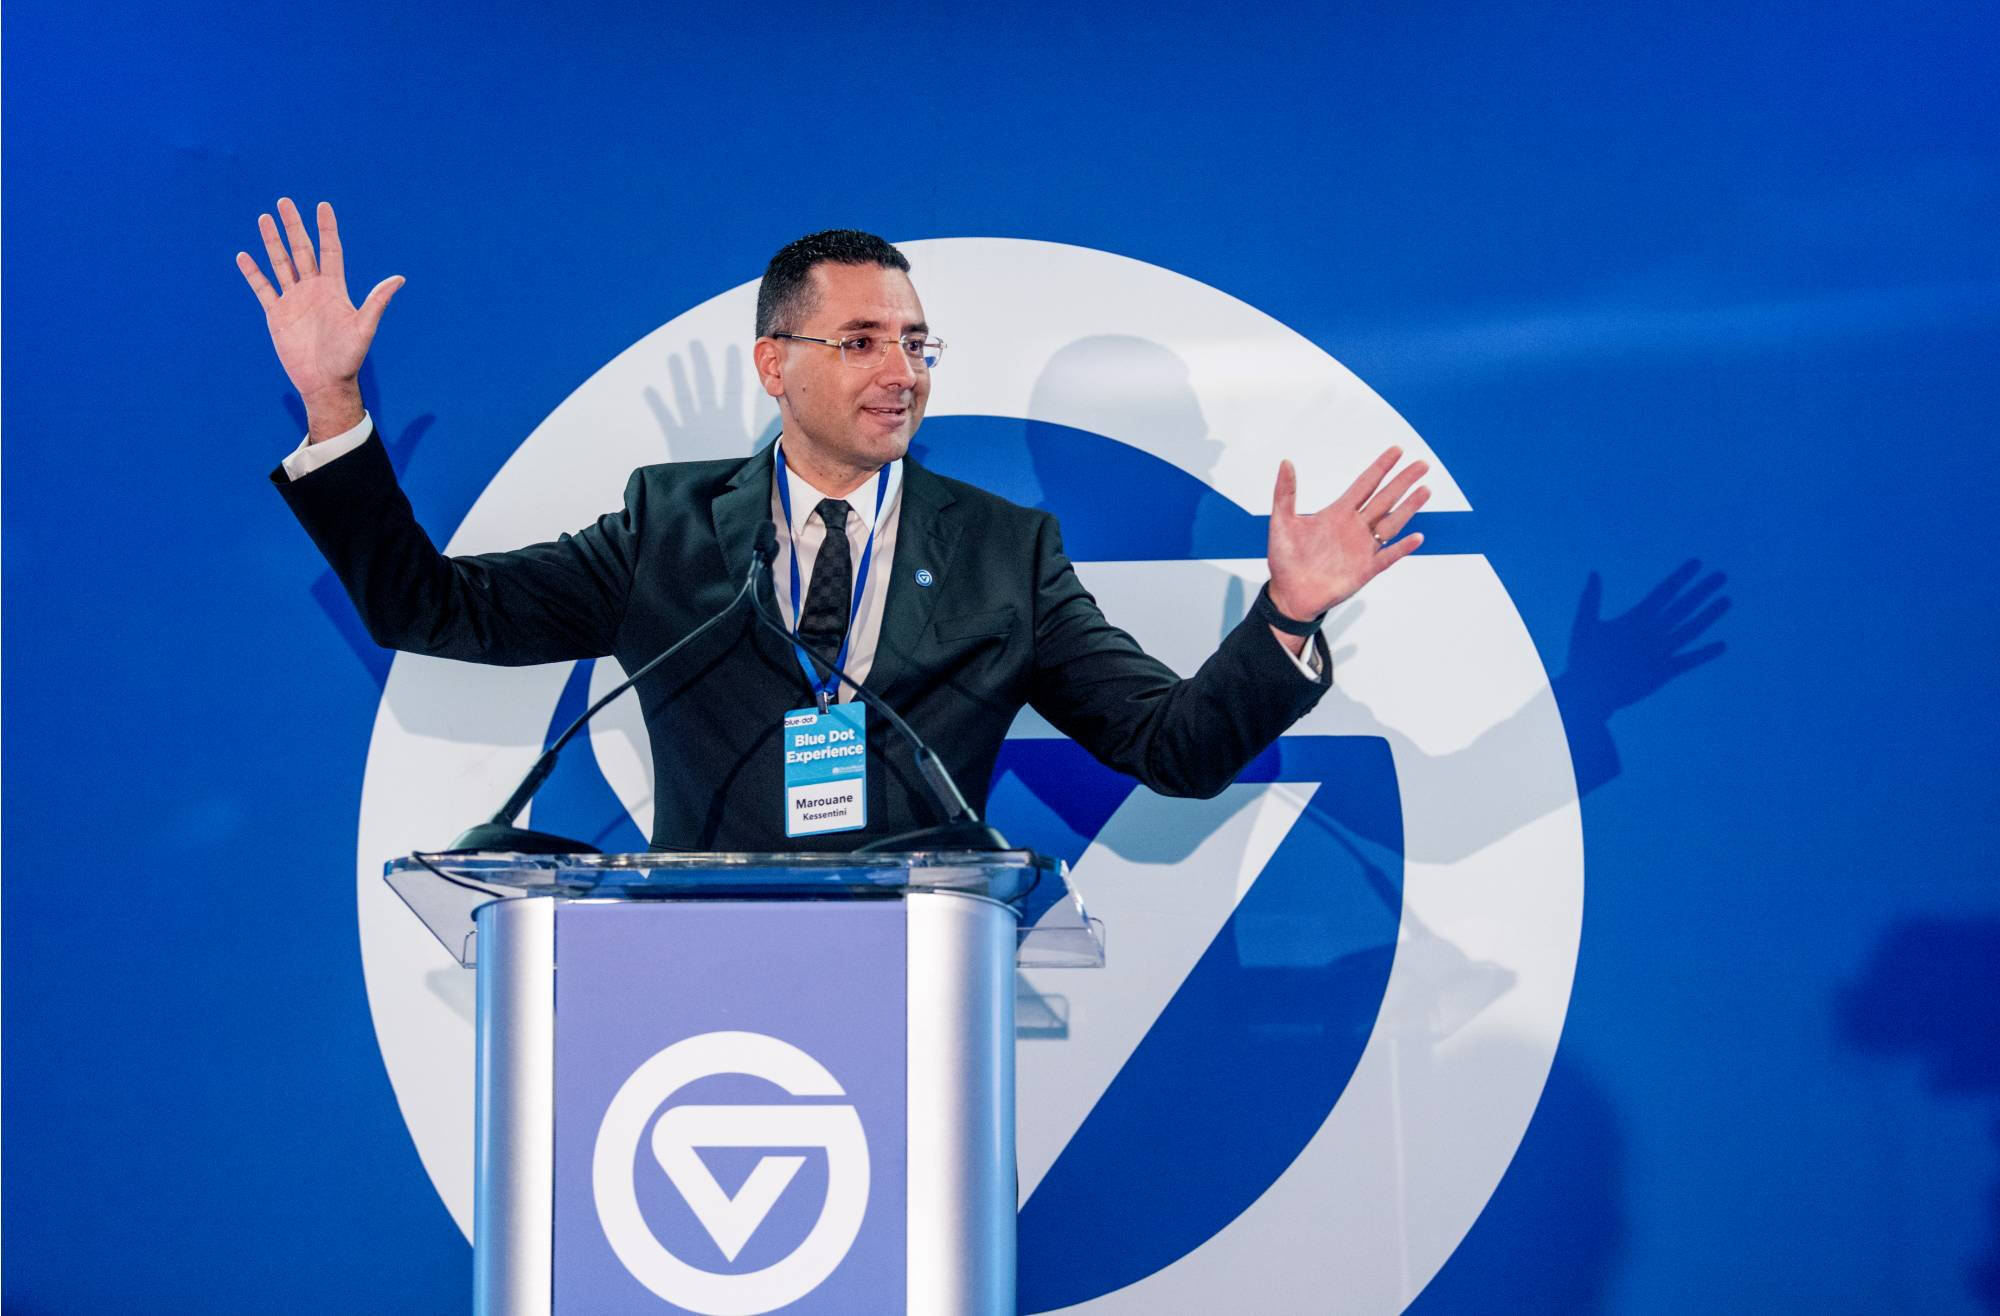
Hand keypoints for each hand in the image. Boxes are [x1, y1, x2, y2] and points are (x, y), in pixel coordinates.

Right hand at [235, 198, 403, 439]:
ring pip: (280, 263)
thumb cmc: (348, 357)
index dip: (326, 229)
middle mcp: (313, 289)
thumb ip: (377, 301)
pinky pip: (263, 288)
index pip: (330, 250)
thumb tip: (399, 278)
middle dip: (293, 226)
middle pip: (301, 250)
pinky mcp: (277, 314)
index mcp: (334, 289)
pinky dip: (253, 273)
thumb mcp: (365, 327)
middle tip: (284, 201)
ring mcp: (294, 300)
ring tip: (264, 218)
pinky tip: (244, 256)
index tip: (323, 206)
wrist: (325, 382)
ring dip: (272, 241)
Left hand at [1267, 447, 1428, 622]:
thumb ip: (1285, 492)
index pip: (1365, 484)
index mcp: (1337, 513)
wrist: (1289, 594)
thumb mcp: (1282, 522)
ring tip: (1425, 490)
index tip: (1397, 450)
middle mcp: (1354, 527)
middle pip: (1385, 499)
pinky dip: (1402, 548)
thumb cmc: (1284, 560)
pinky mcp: (1366, 569)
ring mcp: (1362, 548)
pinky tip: (1416, 537)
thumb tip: (1286, 462)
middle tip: (1422, 464)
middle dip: (1403, 481)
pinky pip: (1388, 556)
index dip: (1381, 467)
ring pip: (1391, 523)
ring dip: (1408, 507)